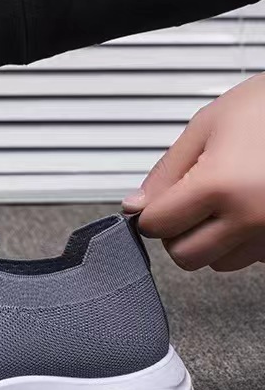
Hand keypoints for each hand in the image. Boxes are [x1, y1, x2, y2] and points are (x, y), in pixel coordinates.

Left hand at [122, 73, 264, 271]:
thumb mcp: (206, 126)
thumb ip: (167, 171)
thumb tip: (136, 206)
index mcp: (220, 186)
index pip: (158, 226)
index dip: (151, 213)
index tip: (157, 202)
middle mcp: (251, 217)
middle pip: (186, 256)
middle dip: (178, 232)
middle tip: (190, 203)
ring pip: (219, 263)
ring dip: (212, 240)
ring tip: (226, 201)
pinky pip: (253, 257)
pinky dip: (244, 240)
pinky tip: (252, 207)